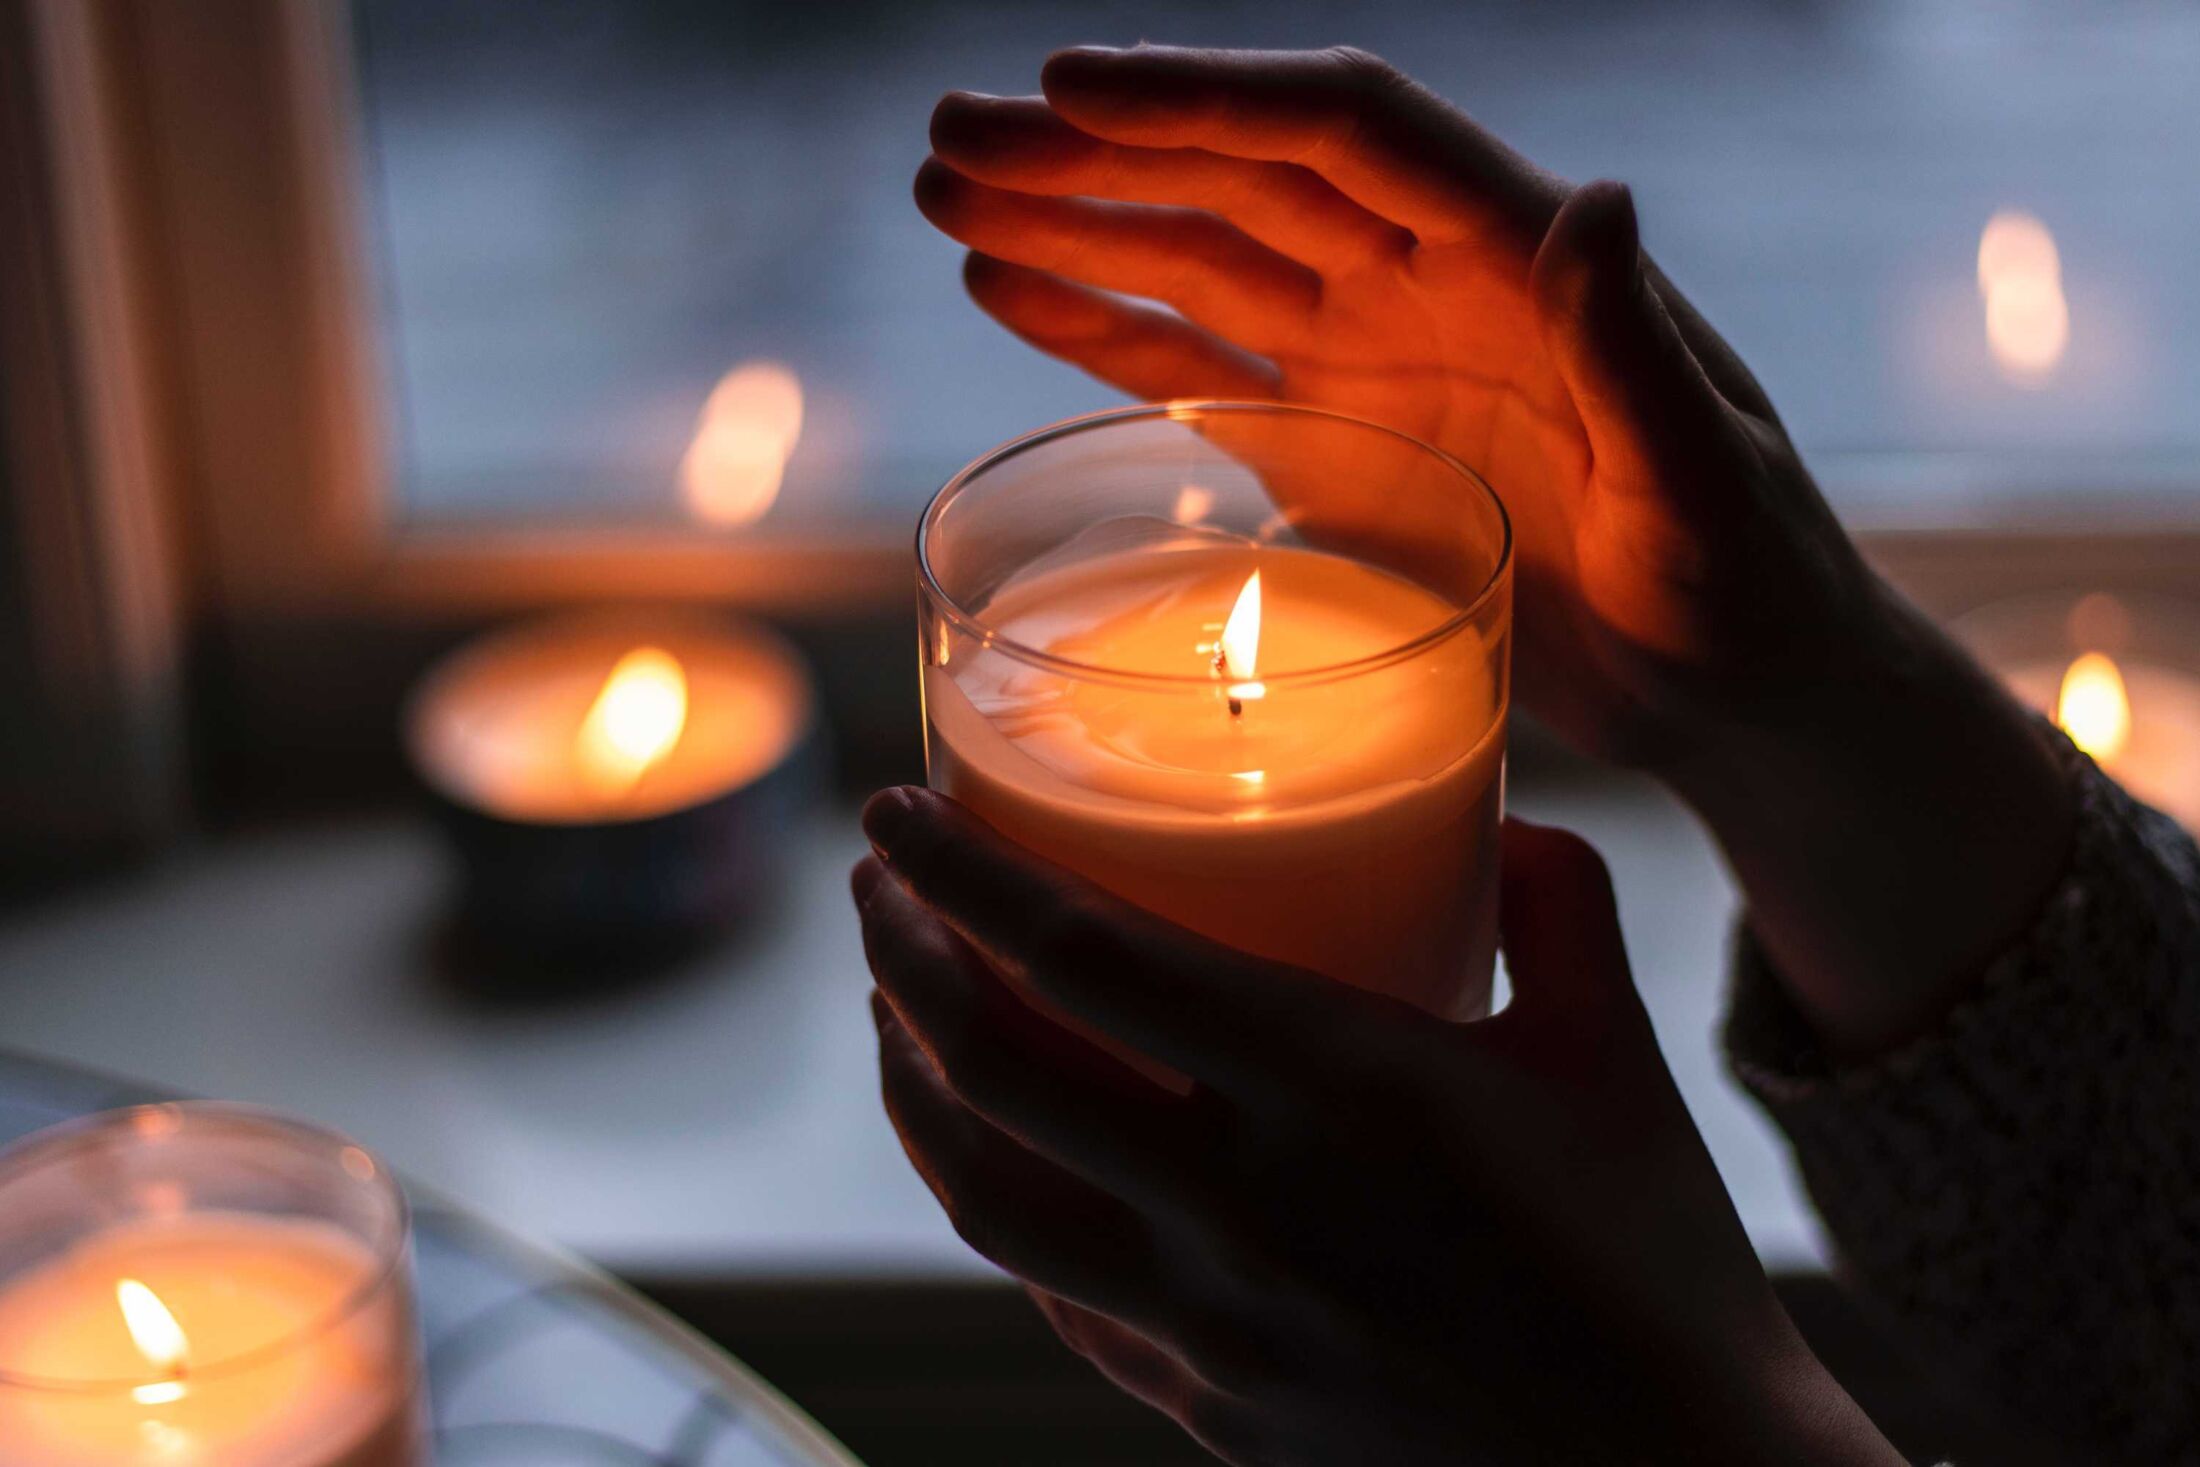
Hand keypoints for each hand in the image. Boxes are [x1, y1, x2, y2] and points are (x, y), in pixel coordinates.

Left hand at [854, 788, 1900, 1465]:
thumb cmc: (1659, 1271)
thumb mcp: (1619, 1057)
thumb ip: (1560, 909)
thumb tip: (1506, 823)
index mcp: (1340, 1090)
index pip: (1083, 956)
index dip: (959, 874)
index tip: (893, 812)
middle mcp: (1243, 1207)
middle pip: (990, 1067)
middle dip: (900, 957)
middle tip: (877, 889)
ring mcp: (1207, 1325)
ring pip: (982, 1195)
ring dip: (909, 1088)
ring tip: (895, 1014)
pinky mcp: (1203, 1408)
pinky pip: (1050, 1295)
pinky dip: (993, 1208)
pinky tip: (993, 1160)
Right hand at [917, 44, 1870, 770]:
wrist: (1732, 686)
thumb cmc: (1749, 582)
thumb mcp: (1701, 478)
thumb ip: (1631, 348)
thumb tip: (1594, 196)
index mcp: (1513, 258)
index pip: (1342, 134)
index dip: (1208, 102)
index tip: (1072, 84)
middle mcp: (1426, 284)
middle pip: (1237, 182)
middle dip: (1094, 153)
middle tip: (953, 136)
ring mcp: (1369, 362)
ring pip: (1195, 263)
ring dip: (1072, 224)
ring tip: (947, 192)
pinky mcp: (1333, 448)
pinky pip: (1196, 369)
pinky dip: (1102, 328)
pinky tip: (1008, 290)